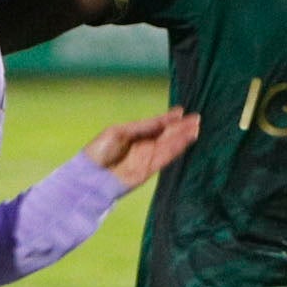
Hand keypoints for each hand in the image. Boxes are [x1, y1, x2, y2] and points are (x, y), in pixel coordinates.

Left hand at [83, 108, 200, 191]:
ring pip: (169, 145)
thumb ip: (143, 127)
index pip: (155, 125)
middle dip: (181, 127)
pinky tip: (186, 140)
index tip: (180, 111)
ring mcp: (147, 158)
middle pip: (166, 135)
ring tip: (196, 128)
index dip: (168, 118)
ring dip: (183, 137)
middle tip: (196, 118)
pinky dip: (177, 148)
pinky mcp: (149, 170)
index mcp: (134, 134)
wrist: (90, 175)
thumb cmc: (99, 151)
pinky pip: (166, 157)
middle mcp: (143, 146)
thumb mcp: (120, 132)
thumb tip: (162, 122)